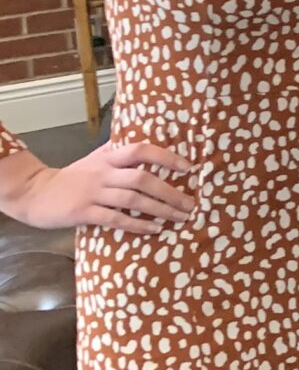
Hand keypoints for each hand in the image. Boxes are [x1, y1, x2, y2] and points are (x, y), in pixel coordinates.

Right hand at [0, 139, 193, 232]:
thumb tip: (148, 140)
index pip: (141, 150)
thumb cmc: (73, 177)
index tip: (188, 167)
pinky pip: (115, 218)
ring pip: (132, 199)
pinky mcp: (84, 212)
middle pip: (142, 178)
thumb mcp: (96, 159)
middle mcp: (103, 173)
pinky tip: (155, 229)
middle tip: (191, 204)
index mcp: (108, 158)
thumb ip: (119, 152)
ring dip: (160, 210)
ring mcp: (93, 192)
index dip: (166, 157)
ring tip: (180, 218)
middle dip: (170, 192)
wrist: (36, 193)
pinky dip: (138, 224)